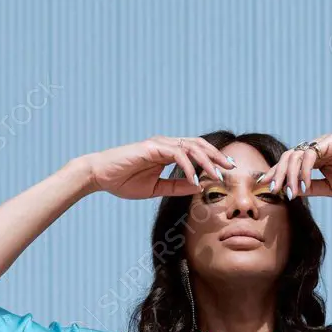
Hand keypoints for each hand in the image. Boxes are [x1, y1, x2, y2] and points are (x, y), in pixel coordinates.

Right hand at [82, 136, 234, 199]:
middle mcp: (166, 144)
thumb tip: (198, 187)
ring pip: (191, 148)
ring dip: (207, 162)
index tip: (226, 171)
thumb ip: (176, 186)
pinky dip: (189, 166)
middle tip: (231, 169)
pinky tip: (195, 179)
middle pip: (199, 145)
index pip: (196, 151)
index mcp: (167, 151)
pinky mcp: (152, 147)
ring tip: (217, 176)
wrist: (100, 176)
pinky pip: (177, 154)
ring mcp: (160, 143)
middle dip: (217, 156)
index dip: (213, 159)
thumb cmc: (124, 181)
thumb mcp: (156, 188)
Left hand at [260, 133, 331, 198]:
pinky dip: (304, 170)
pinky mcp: (331, 141)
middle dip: (277, 174)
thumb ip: (312, 187)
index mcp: (315, 158)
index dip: (277, 174)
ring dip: (289, 174)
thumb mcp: (331, 188)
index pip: (290, 164)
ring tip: (290, 192)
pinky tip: (304, 184)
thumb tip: (291, 192)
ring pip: (295, 155)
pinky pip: (310, 154)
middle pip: (288, 157)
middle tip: (272, 190)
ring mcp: (323, 143)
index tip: (267, 188)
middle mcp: (316, 148)